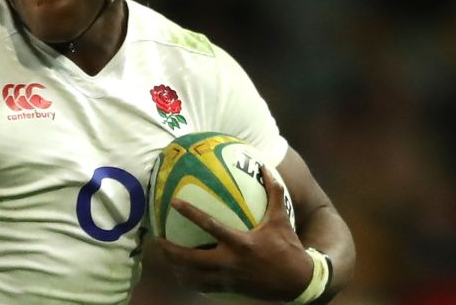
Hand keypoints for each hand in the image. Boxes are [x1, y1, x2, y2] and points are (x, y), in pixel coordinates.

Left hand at [158, 165, 312, 300]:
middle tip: (157, 240)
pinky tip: (182, 274)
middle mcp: (230, 262)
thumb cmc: (288, 248)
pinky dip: (189, 280)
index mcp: (240, 242)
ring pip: (193, 277)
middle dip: (171, 251)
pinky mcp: (229, 289)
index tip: (173, 202)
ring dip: (176, 267)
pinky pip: (202, 287)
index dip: (190, 213)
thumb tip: (266, 167)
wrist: (297, 282)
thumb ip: (273, 193)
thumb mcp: (281, 219)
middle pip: (191, 258)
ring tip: (165, 257)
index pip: (209, 225)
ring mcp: (227, 278)